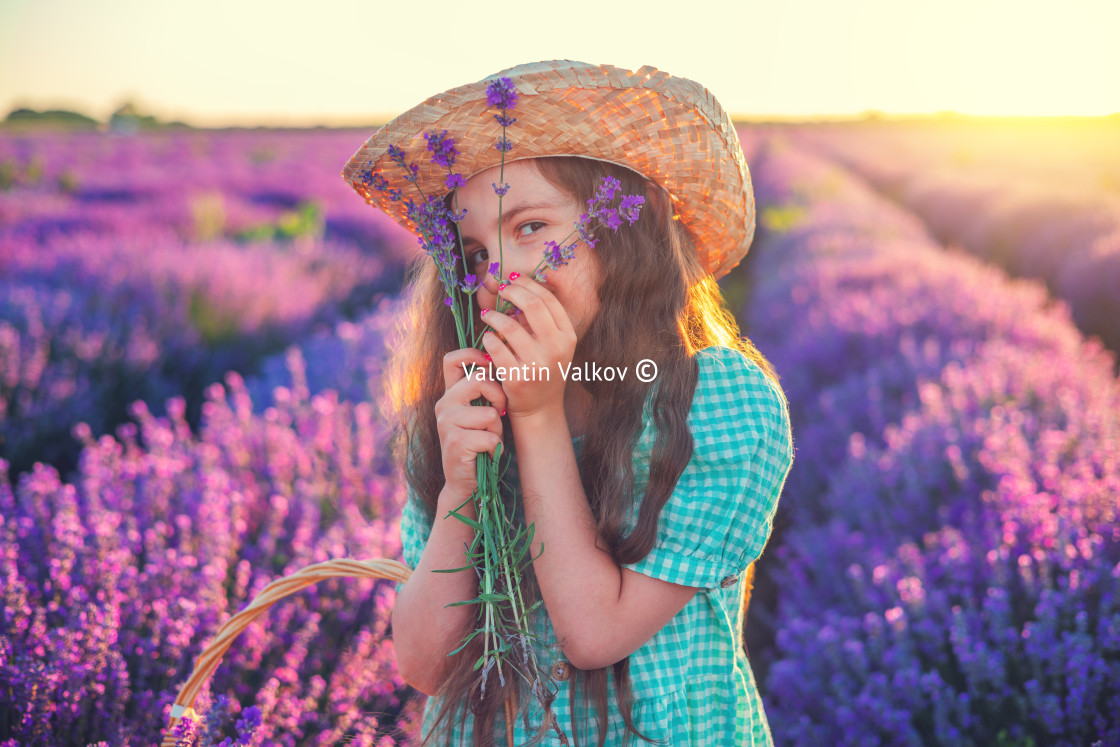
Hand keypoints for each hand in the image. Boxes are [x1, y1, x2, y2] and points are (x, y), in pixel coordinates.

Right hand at [434, 347, 508, 502]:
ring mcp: (446, 423)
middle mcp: (444, 405)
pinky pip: (490, 437)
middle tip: (499, 414)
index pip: (453, 360)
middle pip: (479, 380)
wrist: (466, 482)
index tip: (490, 364)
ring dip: (497, 430)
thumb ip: (484, 391)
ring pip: (489, 413)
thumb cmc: (480, 444)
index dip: (474, 354)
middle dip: (499, 397)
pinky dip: (495, 448)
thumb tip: (500, 362)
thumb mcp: (481, 413)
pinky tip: (486, 454)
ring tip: (488, 440)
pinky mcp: (455, 442)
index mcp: (450, 394)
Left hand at [481, 275, 575, 419]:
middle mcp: (556, 349)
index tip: (512, 279)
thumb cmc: (543, 369)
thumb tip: (515, 287)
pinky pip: (496, 348)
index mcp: (567, 336)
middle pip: (532, 305)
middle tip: (500, 290)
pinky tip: (486, 337)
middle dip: (512, 292)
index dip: (527, 284)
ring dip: (493, 316)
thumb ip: (539, 320)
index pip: (548, 300)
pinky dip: (487, 338)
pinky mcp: (518, 378)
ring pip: (509, 326)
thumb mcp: (552, 345)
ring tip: (487, 315)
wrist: (540, 408)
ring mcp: (537, 364)